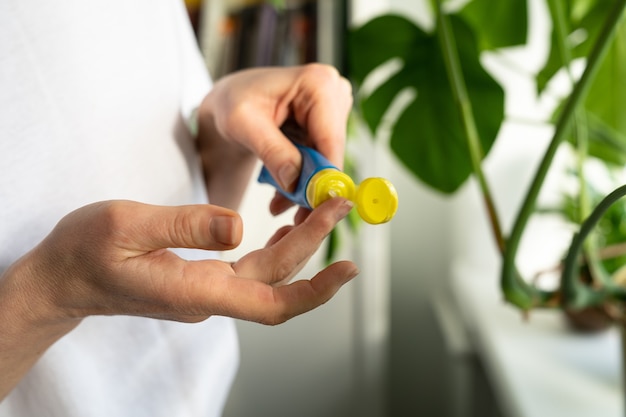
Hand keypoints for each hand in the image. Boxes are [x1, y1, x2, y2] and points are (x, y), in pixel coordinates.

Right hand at [16, 198, 356, 324]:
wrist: (63, 277)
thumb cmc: (85, 251)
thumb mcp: (126, 224)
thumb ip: (183, 225)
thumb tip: (238, 226)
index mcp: (193, 289)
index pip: (270, 302)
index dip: (313, 290)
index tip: (347, 269)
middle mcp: (208, 296)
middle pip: (277, 280)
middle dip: (314, 245)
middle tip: (339, 205)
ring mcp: (205, 290)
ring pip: (266, 275)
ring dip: (298, 247)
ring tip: (321, 213)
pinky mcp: (201, 279)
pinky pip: (250, 270)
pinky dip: (275, 251)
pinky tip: (284, 231)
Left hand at [198, 64, 352, 214]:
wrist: (231, 100)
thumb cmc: (233, 102)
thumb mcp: (242, 124)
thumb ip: (271, 151)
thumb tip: (295, 182)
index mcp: (318, 83)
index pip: (330, 140)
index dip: (322, 176)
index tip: (308, 207)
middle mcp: (334, 92)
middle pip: (332, 152)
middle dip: (310, 185)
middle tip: (286, 211)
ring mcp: (334, 109)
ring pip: (327, 161)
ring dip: (304, 186)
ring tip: (278, 204)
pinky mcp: (329, 125)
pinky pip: (321, 162)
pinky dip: (302, 179)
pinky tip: (283, 194)